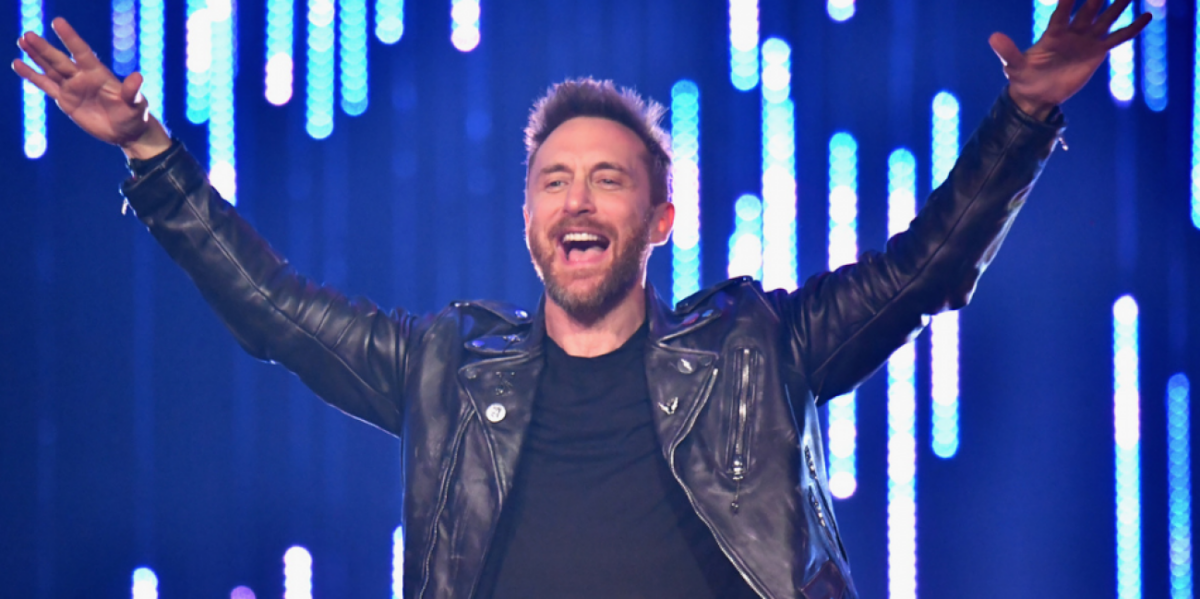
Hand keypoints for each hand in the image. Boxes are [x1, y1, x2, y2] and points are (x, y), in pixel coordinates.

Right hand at [12, 17, 169, 158]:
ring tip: (22, 41)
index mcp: (99, 74)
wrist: (126, 132)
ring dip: (36, 56)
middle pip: (60, 60)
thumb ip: (133, 92)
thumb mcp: (137, 105)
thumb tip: (138, 76)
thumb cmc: (135, 116)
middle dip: (44, 49)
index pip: (82, 52)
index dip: (70, 38)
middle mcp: (83, 77)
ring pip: (50, 69)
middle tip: (27, 35)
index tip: (57, 22)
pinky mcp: (65, 100)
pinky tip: (18, 64)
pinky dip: (32, 76)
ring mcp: (72, 88)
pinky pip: (45, 85)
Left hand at [989, 0, 1150, 119]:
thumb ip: (1006, 51)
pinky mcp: (1096, 52)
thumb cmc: (1023, 78)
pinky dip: (1131, 28)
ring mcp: (1085, 41)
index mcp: (1053, 33)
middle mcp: (1072, 32)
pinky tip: (1146, 16)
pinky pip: (1117, 38)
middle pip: (1088, 9)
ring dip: (1118, 5)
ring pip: (1106, 18)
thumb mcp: (1013, 66)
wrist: (1037, 95)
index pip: (1063, 10)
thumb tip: (992, 37)